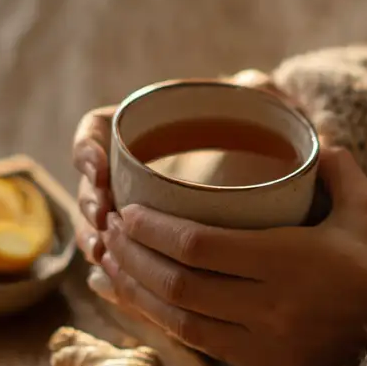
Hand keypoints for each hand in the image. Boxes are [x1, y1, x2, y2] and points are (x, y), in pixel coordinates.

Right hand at [71, 70, 290, 264]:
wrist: (279, 180)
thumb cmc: (265, 138)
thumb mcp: (264, 108)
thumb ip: (259, 90)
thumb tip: (253, 83)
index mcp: (148, 127)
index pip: (97, 130)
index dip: (87, 147)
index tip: (98, 166)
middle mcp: (134, 169)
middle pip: (91, 185)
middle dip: (88, 202)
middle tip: (104, 217)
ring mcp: (140, 210)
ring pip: (99, 226)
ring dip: (93, 238)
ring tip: (102, 253)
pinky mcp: (153, 246)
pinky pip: (121, 259)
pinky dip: (114, 270)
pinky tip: (113, 282)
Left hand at [94, 145, 366, 365]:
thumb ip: (335, 165)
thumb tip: (308, 135)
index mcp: (291, 261)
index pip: (201, 246)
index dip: (154, 231)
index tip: (126, 212)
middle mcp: (272, 307)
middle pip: (180, 285)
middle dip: (134, 260)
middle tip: (105, 235)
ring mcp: (268, 345)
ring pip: (183, 322)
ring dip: (138, 295)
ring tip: (105, 270)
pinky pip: (203, 346)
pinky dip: (164, 322)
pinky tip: (140, 303)